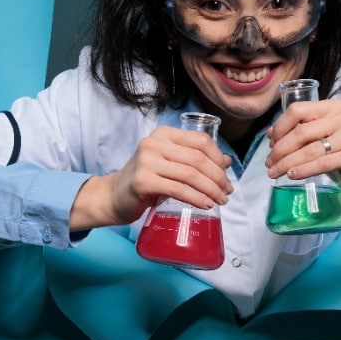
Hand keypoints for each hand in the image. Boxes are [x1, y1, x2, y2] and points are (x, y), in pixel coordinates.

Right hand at [70, 126, 232, 230]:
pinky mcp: (143, 181)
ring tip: (220, 200)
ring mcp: (146, 161)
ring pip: (191, 174)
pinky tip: (206, 205)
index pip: (200, 141)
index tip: (226, 175)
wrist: (113, 196)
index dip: (218, 158)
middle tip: (227, 192)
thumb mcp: (170, 164)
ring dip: (211, 189)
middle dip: (218, 177)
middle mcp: (153, 143)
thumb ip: (194, 159)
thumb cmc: (145, 180)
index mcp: (163, 134)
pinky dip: (196, 198)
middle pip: (198, 158)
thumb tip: (226, 161)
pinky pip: (178, 189)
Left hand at [264, 99, 340, 204]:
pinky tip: (292, 175)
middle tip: (269, 164)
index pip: (297, 110)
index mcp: (333, 106)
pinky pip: (323, 163)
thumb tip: (269, 135)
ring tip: (274, 173)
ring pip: (310, 149)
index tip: (270, 145)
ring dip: (288, 163)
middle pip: (302, 131)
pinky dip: (304, 170)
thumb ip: (299, 132)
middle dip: (280, 149)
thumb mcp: (320, 139)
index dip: (279, 128)